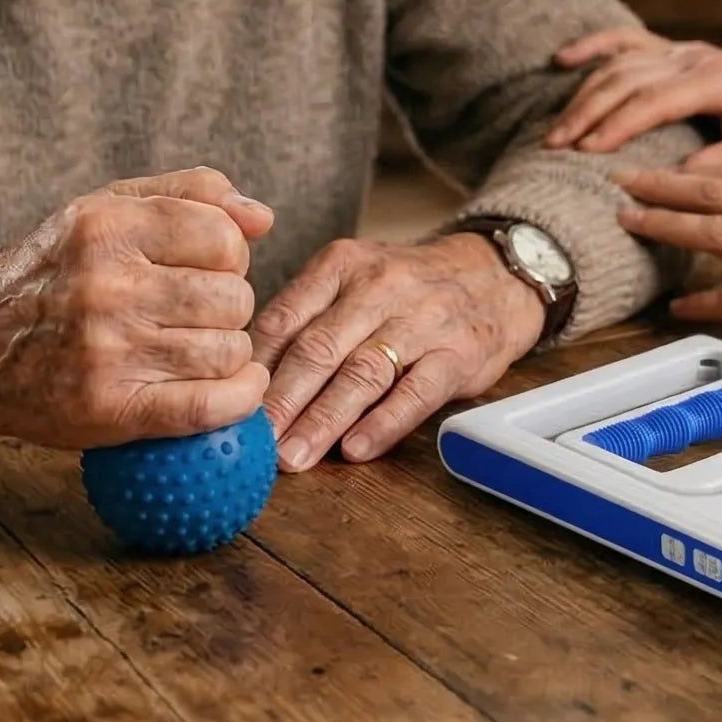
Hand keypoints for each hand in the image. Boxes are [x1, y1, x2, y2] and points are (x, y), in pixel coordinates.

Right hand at [0, 167, 273, 448]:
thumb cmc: (55, 270)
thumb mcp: (107, 206)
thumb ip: (191, 194)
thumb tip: (263, 218)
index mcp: (107, 227)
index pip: (223, 239)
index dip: (230, 256)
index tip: (208, 268)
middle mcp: (106, 286)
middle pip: (232, 298)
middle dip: (229, 306)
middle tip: (200, 313)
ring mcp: (107, 351)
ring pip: (226, 352)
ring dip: (229, 353)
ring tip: (199, 347)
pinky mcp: (109, 408)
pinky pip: (206, 407)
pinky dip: (239, 400)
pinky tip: (241, 388)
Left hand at [252, 233, 544, 469]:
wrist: (493, 276)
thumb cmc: (405, 291)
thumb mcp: (352, 282)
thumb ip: (305, 321)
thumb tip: (244, 379)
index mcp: (341, 265)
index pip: (285, 317)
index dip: (253, 367)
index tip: (228, 406)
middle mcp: (379, 286)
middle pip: (319, 348)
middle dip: (281, 400)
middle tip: (252, 441)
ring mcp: (422, 320)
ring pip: (363, 372)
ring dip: (323, 420)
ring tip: (293, 456)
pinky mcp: (458, 353)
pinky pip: (416, 392)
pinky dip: (384, 423)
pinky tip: (356, 450)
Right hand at [547, 28, 721, 168]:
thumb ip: (721, 164)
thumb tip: (673, 180)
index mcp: (717, 79)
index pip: (655, 100)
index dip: (618, 124)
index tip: (587, 151)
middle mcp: (695, 57)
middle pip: (627, 79)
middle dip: (587, 112)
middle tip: (555, 145)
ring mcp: (682, 50)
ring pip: (620, 64)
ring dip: (584, 94)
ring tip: (556, 130)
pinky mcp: (674, 51)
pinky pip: (627, 40)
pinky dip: (593, 46)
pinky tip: (562, 58)